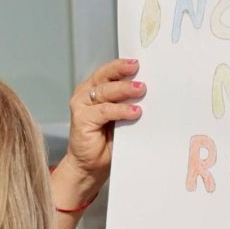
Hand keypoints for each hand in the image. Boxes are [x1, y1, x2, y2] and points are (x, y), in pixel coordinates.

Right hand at [55, 58, 144, 208]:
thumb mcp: (121, 117)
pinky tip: (134, 112)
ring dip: (124, 90)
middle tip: (140, 73)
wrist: (91, 166)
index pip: (108, 72)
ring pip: (105, 92)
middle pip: (105, 78)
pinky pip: (104, 111)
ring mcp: (81, 106)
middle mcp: (85, 94)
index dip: (121, 66)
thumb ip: (128, 103)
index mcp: (94, 89)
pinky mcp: (81, 119)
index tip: (138, 62)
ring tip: (141, 90)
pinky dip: (120, 110)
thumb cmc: (108, 141)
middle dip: (123, 73)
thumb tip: (149, 92)